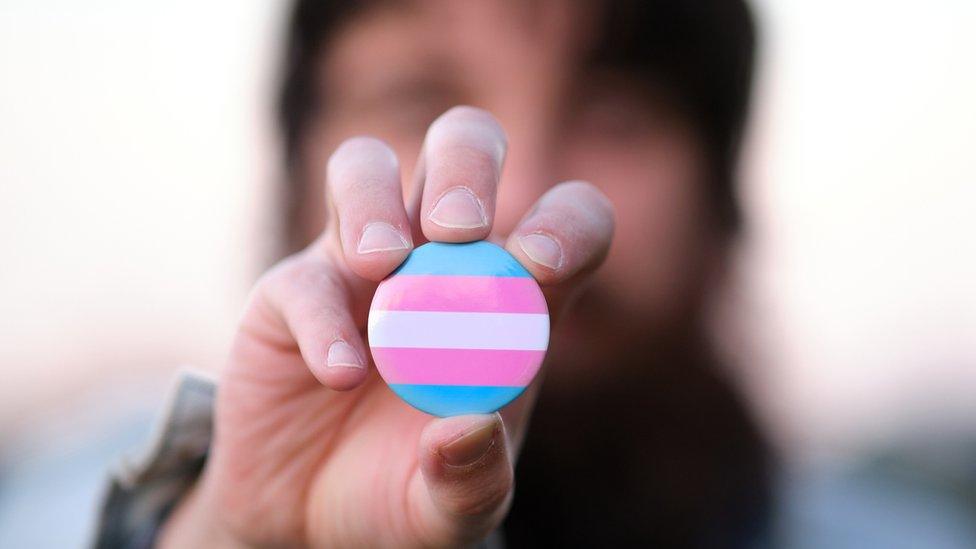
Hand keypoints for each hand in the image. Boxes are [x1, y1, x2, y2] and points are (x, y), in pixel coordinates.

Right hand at [160, 107, 614, 547]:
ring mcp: (361, 266)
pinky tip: (343, 372)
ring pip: (366, 168)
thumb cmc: (405, 496)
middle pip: (461, 150)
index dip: (565, 223)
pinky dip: (324, 318)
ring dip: (377, 200)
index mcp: (509, 297)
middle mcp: (438, 259)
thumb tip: (469, 428)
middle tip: (459, 230)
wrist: (312, 521)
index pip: (563, 220)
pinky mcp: (292, 293)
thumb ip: (473, 483)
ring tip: (385, 266)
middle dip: (466, 167)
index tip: (542, 265)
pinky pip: (305, 278)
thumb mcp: (451, 509)